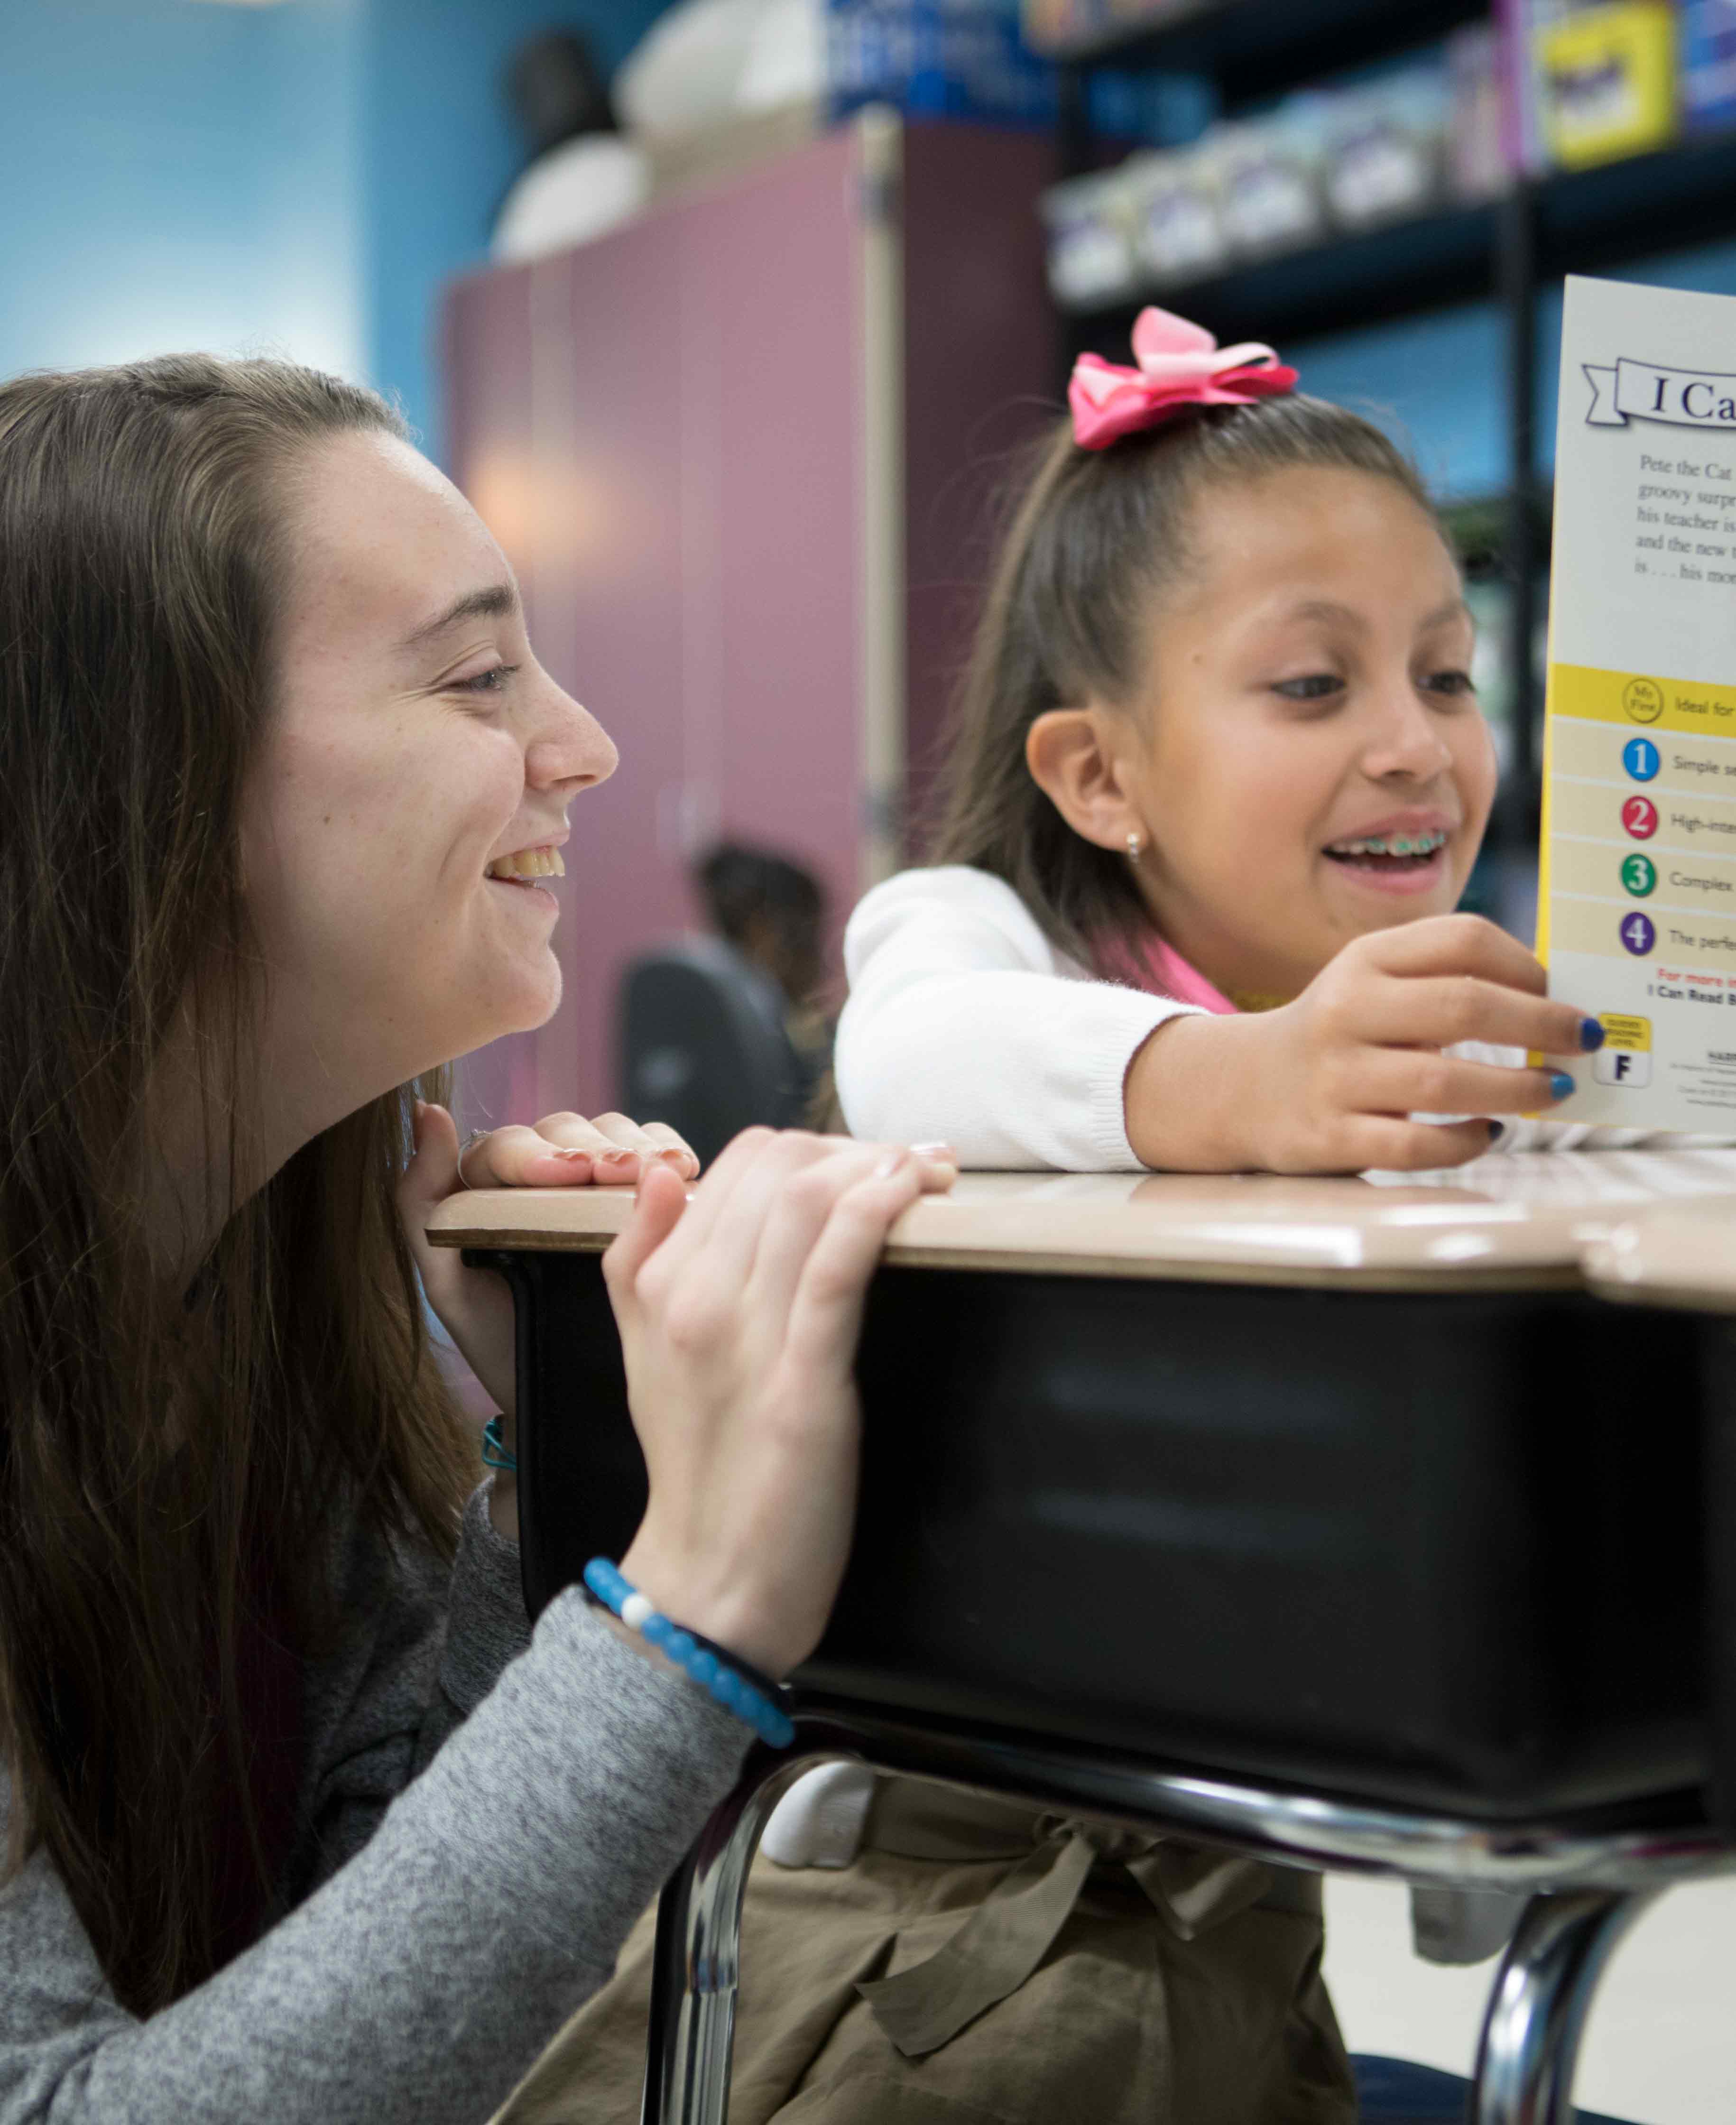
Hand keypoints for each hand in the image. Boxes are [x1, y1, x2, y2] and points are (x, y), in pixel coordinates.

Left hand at [398, 1102, 699, 1423]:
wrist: (559, 1391)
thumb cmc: (497, 1339)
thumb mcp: (446, 1281)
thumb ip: (421, 1200)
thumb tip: (427, 1110)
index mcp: (491, 1181)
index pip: (508, 1145)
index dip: (534, 1153)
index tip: (562, 1174)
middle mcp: (543, 1170)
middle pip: (567, 1131)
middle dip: (594, 1148)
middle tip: (617, 1173)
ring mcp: (595, 1178)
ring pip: (614, 1131)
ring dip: (637, 1146)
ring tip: (660, 1170)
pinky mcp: (642, 1192)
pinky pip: (656, 1149)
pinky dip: (670, 1150)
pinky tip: (682, 1169)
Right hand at [604, 1129, 956, 1678]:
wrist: (711, 1578)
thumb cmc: (697, 1464)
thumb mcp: (643, 1352)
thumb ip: (638, 1258)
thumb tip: (658, 1170)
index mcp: (661, 1285)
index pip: (739, 1162)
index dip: (811, 1148)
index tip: (864, 1162)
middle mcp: (694, 1298)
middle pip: (780, 1166)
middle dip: (854, 1148)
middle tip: (909, 1164)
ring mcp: (746, 1337)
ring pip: (810, 1200)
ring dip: (881, 1165)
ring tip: (928, 1170)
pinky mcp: (802, 1381)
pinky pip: (835, 1267)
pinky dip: (876, 1211)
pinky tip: (909, 1189)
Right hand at [1125, 914, 1600, 1174]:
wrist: (1243, 1089)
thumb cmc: (1340, 1034)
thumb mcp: (1376, 983)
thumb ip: (1446, 978)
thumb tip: (1553, 999)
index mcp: (1364, 960)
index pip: (1462, 940)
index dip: (1528, 963)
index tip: (1561, 990)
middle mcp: (1346, 1011)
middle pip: (1464, 1005)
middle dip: (1541, 1024)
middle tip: (1581, 1040)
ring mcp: (1335, 1076)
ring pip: (1444, 1083)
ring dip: (1516, 1089)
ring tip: (1551, 1090)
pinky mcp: (1331, 1137)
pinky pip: (1415, 1147)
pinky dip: (1465, 1142)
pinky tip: (1486, 1133)